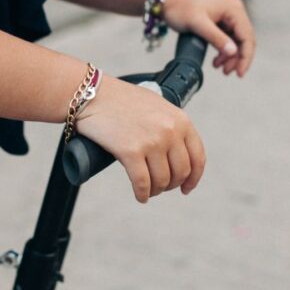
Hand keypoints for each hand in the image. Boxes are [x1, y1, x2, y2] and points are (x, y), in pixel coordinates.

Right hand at [75, 76, 205, 202]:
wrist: (92, 94)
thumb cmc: (122, 100)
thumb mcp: (157, 106)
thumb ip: (170, 125)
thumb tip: (177, 153)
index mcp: (181, 119)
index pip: (197, 157)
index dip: (194, 178)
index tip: (186, 188)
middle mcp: (170, 131)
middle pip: (181, 172)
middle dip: (171, 184)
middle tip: (161, 187)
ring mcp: (151, 141)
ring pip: (162, 180)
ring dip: (156, 190)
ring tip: (148, 190)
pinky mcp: (130, 151)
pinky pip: (142, 183)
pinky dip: (142, 194)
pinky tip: (140, 196)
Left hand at [163, 0, 255, 76]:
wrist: (170, 3)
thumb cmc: (181, 9)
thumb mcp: (198, 25)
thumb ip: (216, 38)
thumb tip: (233, 52)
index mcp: (233, 8)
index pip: (247, 36)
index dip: (245, 56)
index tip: (240, 72)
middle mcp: (235, 11)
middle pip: (245, 40)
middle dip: (237, 59)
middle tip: (227, 72)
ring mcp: (229, 17)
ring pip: (237, 43)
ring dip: (230, 58)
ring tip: (220, 68)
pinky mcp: (223, 23)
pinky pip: (229, 41)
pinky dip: (224, 53)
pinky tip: (217, 62)